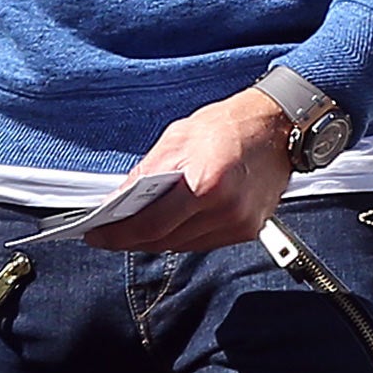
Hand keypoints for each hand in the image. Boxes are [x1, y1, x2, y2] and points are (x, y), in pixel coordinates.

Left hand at [83, 87, 293, 252]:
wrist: (276, 127)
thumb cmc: (227, 127)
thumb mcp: (175, 140)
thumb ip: (145, 173)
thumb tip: (118, 199)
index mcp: (204, 185)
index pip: (151, 224)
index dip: (119, 234)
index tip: (96, 236)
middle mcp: (225, 211)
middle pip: (165, 240)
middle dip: (131, 239)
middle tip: (106, 235)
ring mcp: (239, 224)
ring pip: (182, 245)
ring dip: (154, 241)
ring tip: (129, 232)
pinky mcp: (248, 229)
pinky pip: (202, 242)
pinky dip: (179, 237)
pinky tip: (162, 228)